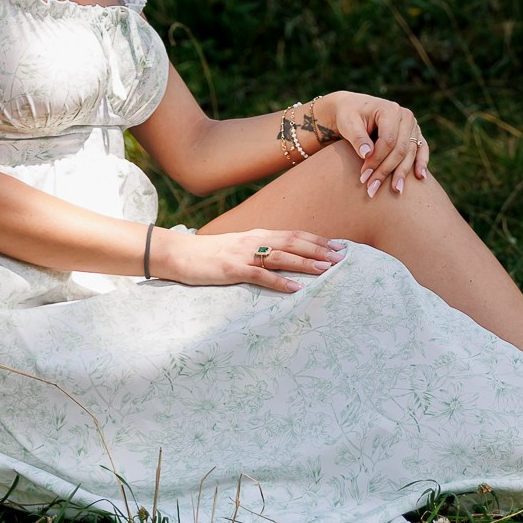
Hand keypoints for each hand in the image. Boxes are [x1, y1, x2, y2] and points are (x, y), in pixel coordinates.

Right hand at [157, 228, 347, 292]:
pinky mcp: (233, 269)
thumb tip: (285, 257)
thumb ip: (261, 249)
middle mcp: (255, 240)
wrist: (180, 254)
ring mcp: (244, 254)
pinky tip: (296, 288)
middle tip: (342, 257)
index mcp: (259, 234)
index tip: (339, 246)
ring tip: (327, 270)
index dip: (318, 240)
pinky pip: (261, 276)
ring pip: (282, 256)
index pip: (295, 234)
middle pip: (294, 242)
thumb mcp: (240, 246)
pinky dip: (280, 282)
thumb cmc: (211, 254)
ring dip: (306, 263)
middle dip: (320, 249)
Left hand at [317, 90, 430, 197]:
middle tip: (372, 189)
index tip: (363, 176)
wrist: (354, 109)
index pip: (388, 140)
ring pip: (410, 153)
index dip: (376, 160)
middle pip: (400, 149)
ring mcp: (412, 125)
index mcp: (390, 110)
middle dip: (386, 171)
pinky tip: (421, 178)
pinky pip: (422, 149)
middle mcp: (405, 117)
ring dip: (402, 173)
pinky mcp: (415, 134)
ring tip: (395, 191)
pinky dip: (422, 163)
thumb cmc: (349, 116)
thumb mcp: (348, 123)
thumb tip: (367, 154)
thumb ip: (357, 138)